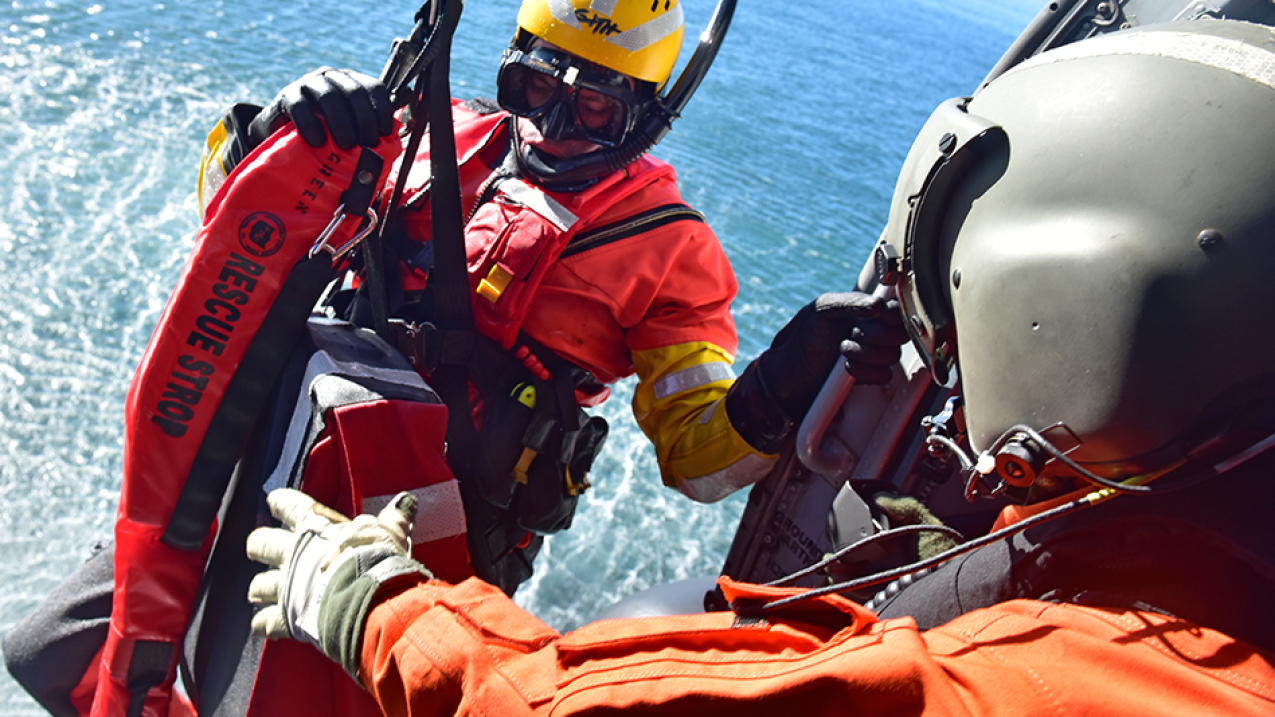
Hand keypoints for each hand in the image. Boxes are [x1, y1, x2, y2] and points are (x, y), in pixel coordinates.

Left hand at [246, 489, 428, 676]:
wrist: (368, 599)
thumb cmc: (377, 560)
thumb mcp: (390, 533)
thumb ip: (393, 518)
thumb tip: (404, 501)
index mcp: (315, 528)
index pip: (289, 505)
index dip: (282, 503)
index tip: (276, 502)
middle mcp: (292, 554)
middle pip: (260, 543)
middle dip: (260, 546)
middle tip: (263, 549)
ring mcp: (286, 586)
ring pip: (257, 585)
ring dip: (261, 589)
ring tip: (262, 593)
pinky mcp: (285, 617)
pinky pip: (264, 623)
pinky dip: (265, 624)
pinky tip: (267, 625)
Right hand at [247, 67, 393, 148]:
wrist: (283, 133)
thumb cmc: (323, 133)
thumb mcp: (347, 129)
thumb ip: (367, 132)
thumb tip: (391, 145)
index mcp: (351, 82)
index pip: (374, 87)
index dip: (382, 110)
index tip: (384, 133)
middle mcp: (332, 77)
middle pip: (354, 92)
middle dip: (364, 120)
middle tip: (366, 145)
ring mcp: (308, 83)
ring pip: (329, 96)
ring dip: (341, 123)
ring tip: (346, 146)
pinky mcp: (287, 95)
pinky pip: (300, 106)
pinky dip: (311, 125)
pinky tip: (318, 142)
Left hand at [760, 292, 907, 419]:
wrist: (792, 371)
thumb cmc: (804, 336)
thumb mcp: (824, 310)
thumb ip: (851, 303)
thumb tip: (878, 304)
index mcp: (867, 311)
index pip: (897, 310)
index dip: (893, 315)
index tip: (881, 317)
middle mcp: (874, 332)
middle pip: (899, 335)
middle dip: (875, 335)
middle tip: (852, 333)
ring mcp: (873, 355)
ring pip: (892, 356)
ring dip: (865, 354)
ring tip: (842, 350)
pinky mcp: (869, 375)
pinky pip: (883, 375)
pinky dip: (864, 372)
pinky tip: (846, 368)